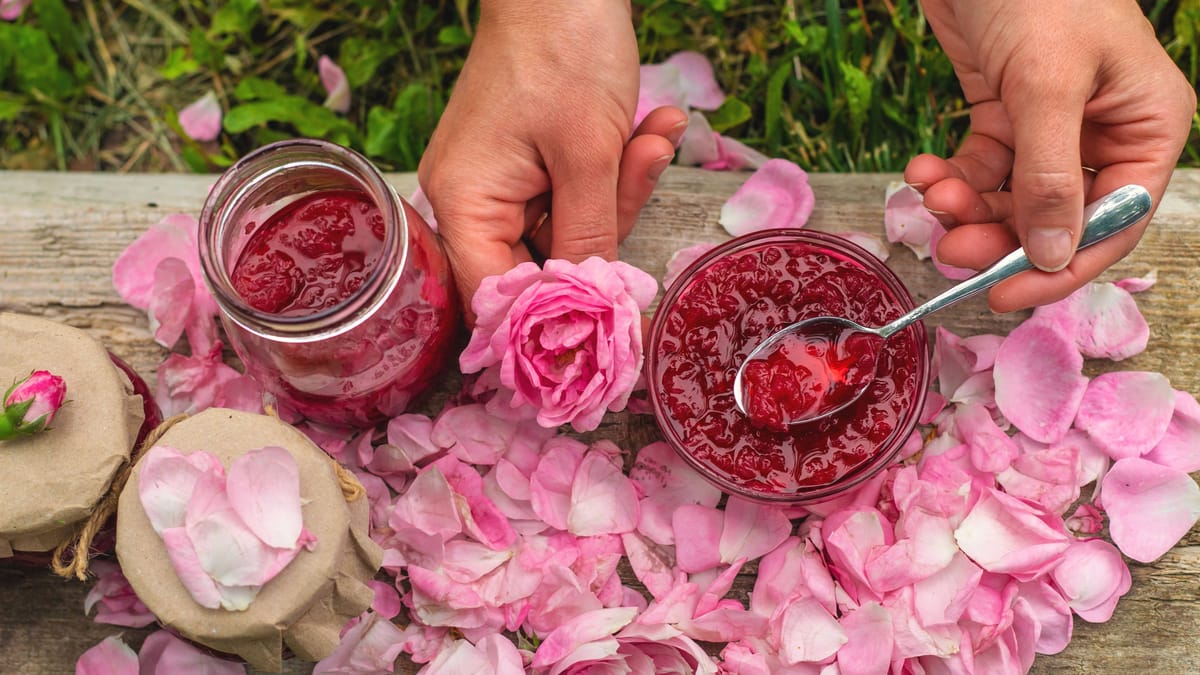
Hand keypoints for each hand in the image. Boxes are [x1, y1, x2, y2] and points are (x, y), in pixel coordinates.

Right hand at [418, 0, 687, 324]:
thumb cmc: (563, 49)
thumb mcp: (588, 155)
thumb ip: (589, 238)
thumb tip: (594, 309)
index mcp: (464, 202)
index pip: (496, 296)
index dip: (552, 316)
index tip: (610, 320)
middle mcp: (472, 201)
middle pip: (542, 264)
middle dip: (607, 227)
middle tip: (643, 169)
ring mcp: (502, 183)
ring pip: (571, 229)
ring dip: (622, 189)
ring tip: (655, 133)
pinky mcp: (531, 166)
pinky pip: (577, 194)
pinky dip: (616, 170)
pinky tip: (650, 128)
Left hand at [906, 0, 1194, 310]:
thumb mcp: (1048, 85)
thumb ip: (1050, 176)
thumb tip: (1052, 255)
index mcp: (1146, 127)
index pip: (1112, 223)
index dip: (1060, 267)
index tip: (1005, 296)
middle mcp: (1104, 133)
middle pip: (1055, 219)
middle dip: (999, 236)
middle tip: (950, 247)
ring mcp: (1051, 126)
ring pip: (1009, 199)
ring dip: (966, 207)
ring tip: (932, 194)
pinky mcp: (1004, 114)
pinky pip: (978, 168)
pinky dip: (948, 177)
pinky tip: (922, 170)